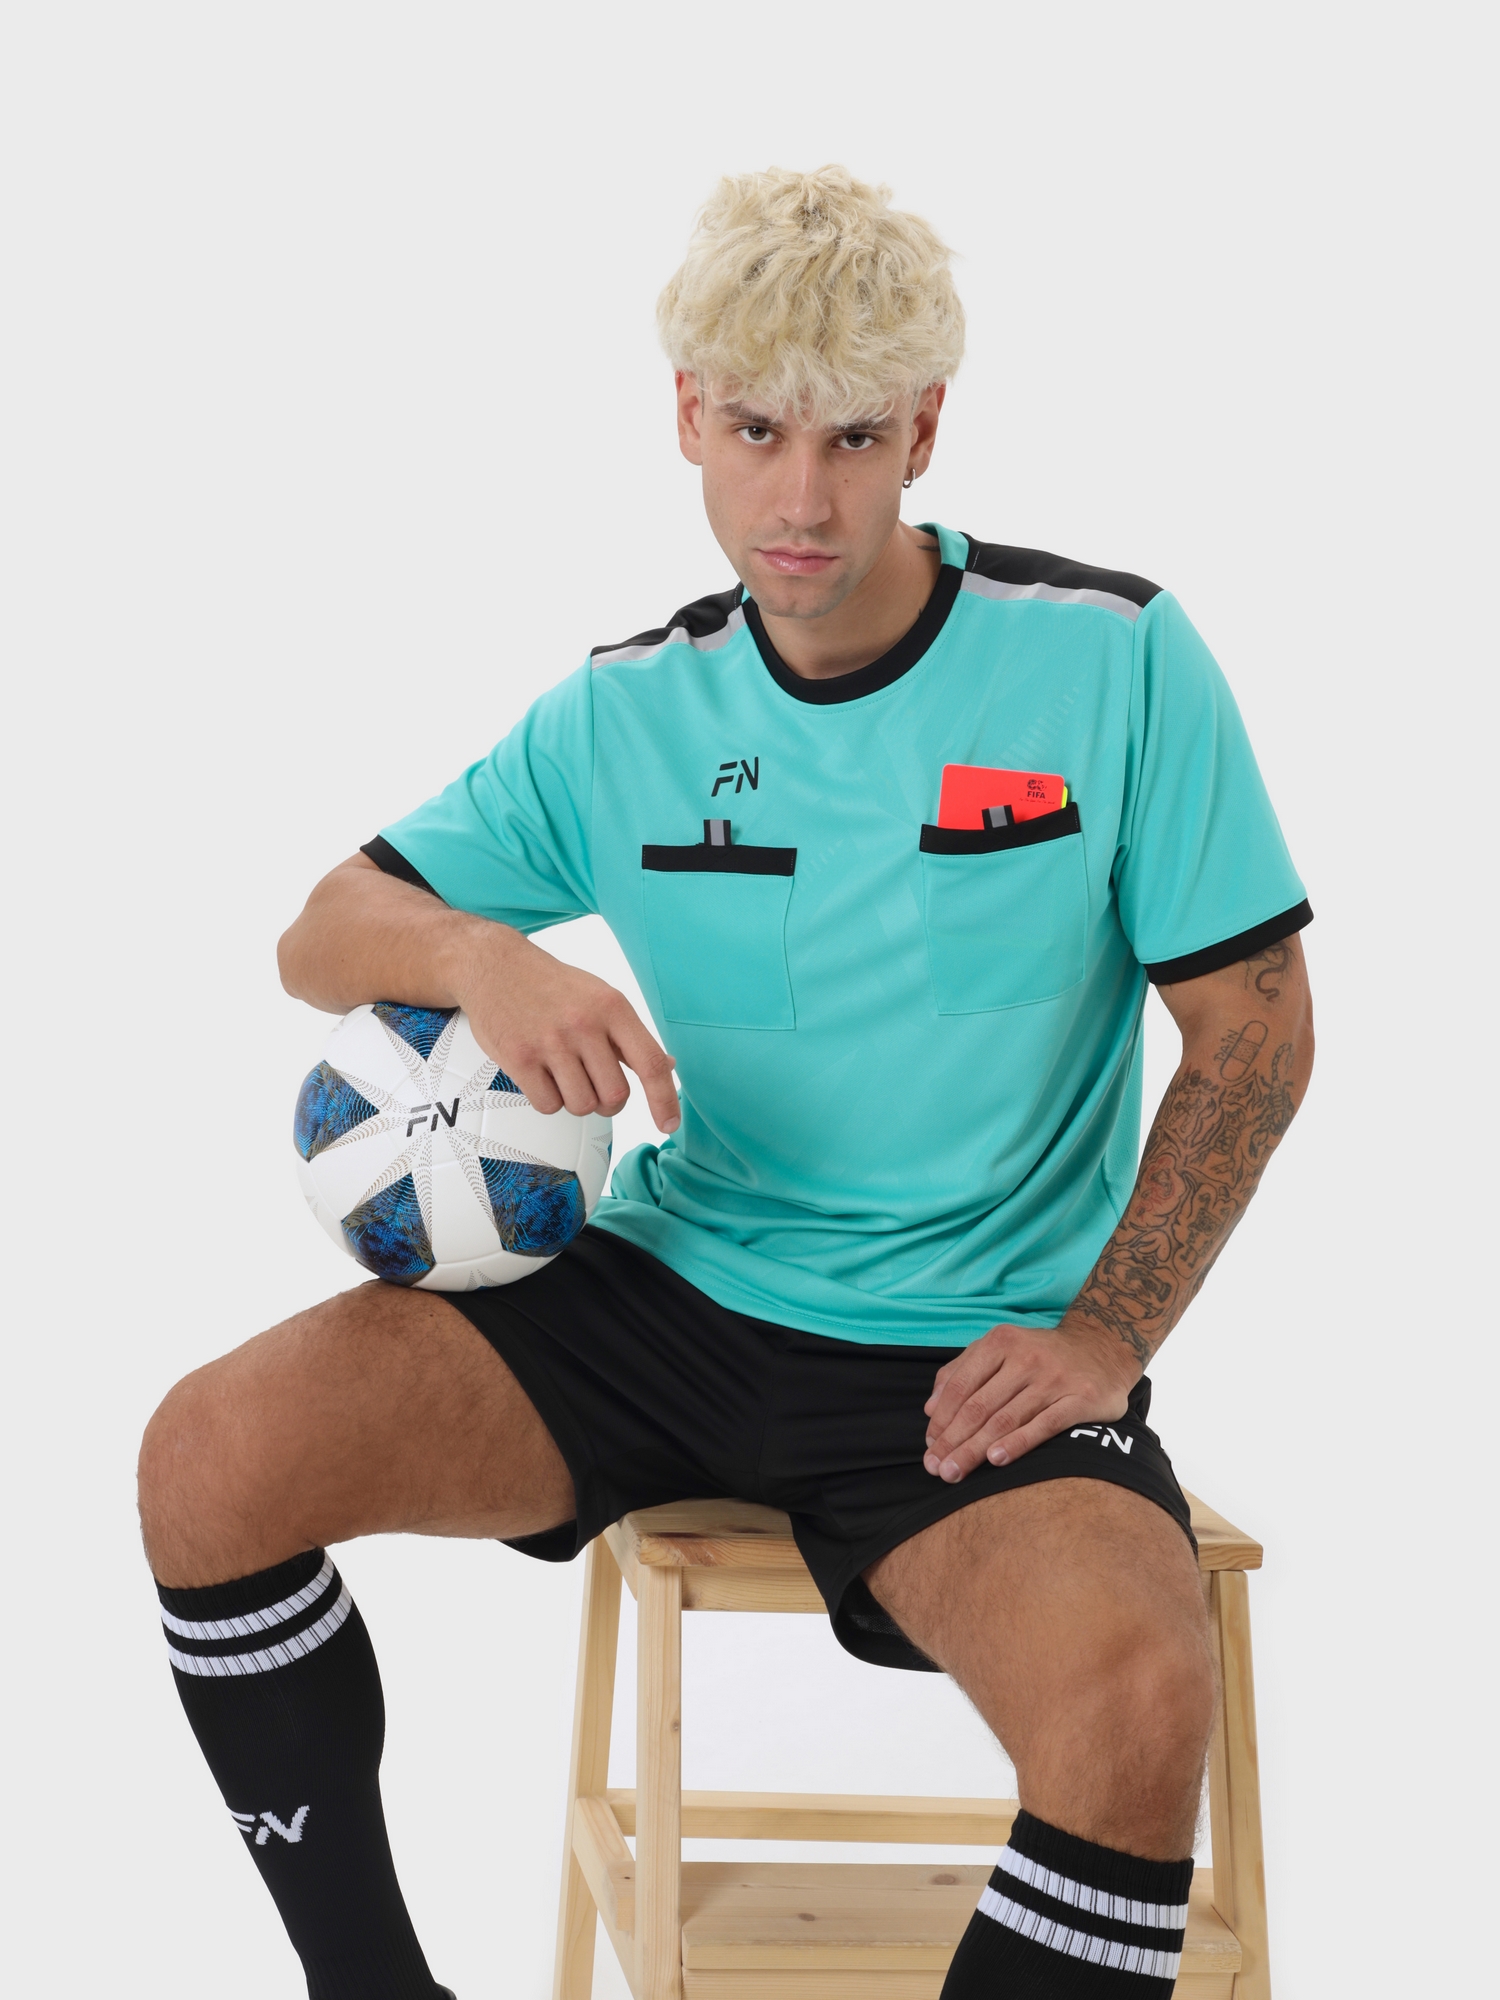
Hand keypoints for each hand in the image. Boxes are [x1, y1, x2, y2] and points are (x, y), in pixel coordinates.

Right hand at [457, 927, 680, 1132]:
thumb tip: (668, 1067)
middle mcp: (585, 1024)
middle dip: (609, 1102)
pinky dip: (548, 1099)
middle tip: (595, 1084)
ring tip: (564, 1074)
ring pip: (582, 1106)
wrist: (496, 966)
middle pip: (615, 1095)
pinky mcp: (519, 1058)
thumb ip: (630, 1036)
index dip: (664, 1100)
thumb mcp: (600, 997)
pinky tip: (542, 1075)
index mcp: (613, 1007)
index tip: (669, 1124)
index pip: (651, 1063)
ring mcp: (551, 1042)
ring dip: (576, 1100)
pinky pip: (548, 1105)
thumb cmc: (553, 986)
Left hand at [922, 1320, 1138, 1481]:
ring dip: (975, 1449)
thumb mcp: (1000, 1349)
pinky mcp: (1080, 1398)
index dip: (942, 1418)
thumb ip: (962, 1371)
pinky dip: (1017, 1443)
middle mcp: (1025, 1358)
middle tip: (935, 1468)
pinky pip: (1043, 1425)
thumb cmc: (1041, 1355)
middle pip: (979, 1406)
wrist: (1104, 1348)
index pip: (961, 1385)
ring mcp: (1054, 1378)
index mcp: (1001, 1343)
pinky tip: (996, 1459)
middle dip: (953, 1440)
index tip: (929, 1446)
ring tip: (955, 1471)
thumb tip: (930, 1409)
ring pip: (1006, 1419)